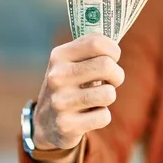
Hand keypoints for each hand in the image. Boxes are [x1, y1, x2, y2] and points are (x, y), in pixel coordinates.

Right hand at [32, 34, 124, 151]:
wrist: (45, 123)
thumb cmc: (70, 85)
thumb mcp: (71, 62)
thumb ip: (90, 49)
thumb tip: (115, 37)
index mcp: (59, 56)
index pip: (96, 42)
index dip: (113, 50)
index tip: (112, 58)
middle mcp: (57, 77)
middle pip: (107, 65)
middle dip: (117, 74)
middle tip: (111, 80)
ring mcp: (60, 102)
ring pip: (109, 94)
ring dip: (109, 96)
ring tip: (97, 98)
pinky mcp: (66, 125)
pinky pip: (104, 117)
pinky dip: (102, 116)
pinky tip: (89, 115)